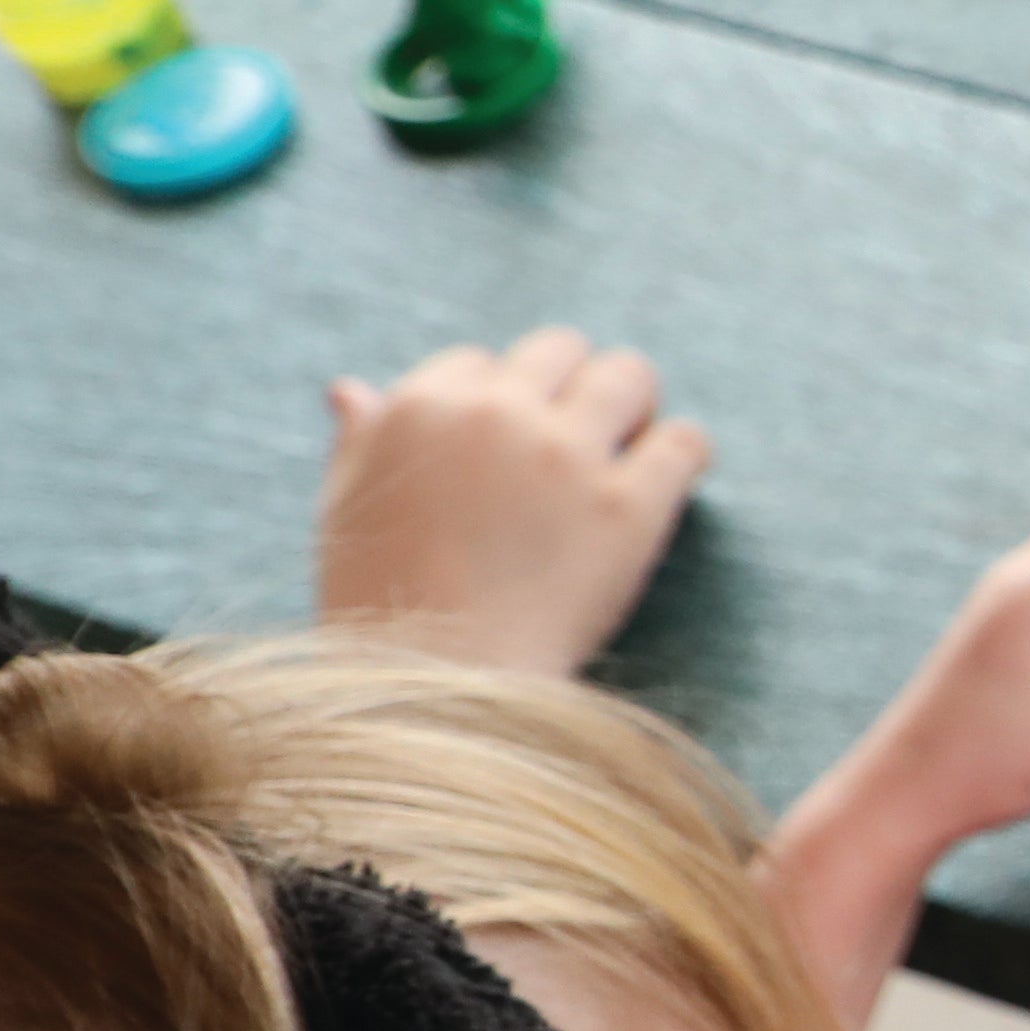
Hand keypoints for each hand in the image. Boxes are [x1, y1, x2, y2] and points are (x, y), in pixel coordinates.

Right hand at [310, 331, 707, 676]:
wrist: (436, 681)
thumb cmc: (380, 602)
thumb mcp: (345, 510)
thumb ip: (361, 441)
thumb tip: (350, 388)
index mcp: (421, 406)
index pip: (481, 362)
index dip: (497, 404)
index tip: (504, 451)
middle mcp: (498, 415)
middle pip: (562, 350)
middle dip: (570, 387)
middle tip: (576, 440)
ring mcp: (567, 457)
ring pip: (628, 375)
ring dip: (631, 405)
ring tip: (623, 451)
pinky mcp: (629, 507)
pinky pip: (684, 441)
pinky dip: (681, 453)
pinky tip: (664, 482)